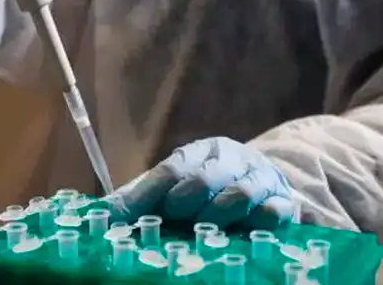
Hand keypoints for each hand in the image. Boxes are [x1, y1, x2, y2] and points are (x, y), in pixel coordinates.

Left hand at [109, 137, 295, 229]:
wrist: (264, 186)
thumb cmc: (208, 193)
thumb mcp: (170, 191)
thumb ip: (137, 201)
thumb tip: (97, 216)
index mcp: (199, 152)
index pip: (171, 170)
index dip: (150, 194)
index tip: (133, 216)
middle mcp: (230, 158)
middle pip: (204, 178)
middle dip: (186, 201)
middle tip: (176, 218)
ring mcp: (260, 178)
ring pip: (240, 192)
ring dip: (219, 213)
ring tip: (206, 229)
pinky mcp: (284, 201)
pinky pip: (276, 209)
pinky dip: (261, 220)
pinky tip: (248, 230)